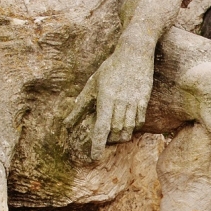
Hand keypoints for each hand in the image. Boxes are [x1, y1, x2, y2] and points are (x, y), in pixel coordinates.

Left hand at [65, 44, 153, 159]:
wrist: (134, 53)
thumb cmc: (110, 68)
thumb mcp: (92, 85)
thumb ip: (80, 106)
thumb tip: (66, 125)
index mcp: (105, 98)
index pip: (101, 128)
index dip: (97, 145)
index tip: (94, 157)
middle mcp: (120, 102)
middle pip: (115, 132)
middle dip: (108, 140)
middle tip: (103, 139)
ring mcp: (134, 101)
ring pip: (128, 129)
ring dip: (120, 136)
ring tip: (114, 133)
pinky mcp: (144, 100)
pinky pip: (138, 122)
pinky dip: (132, 127)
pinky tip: (126, 123)